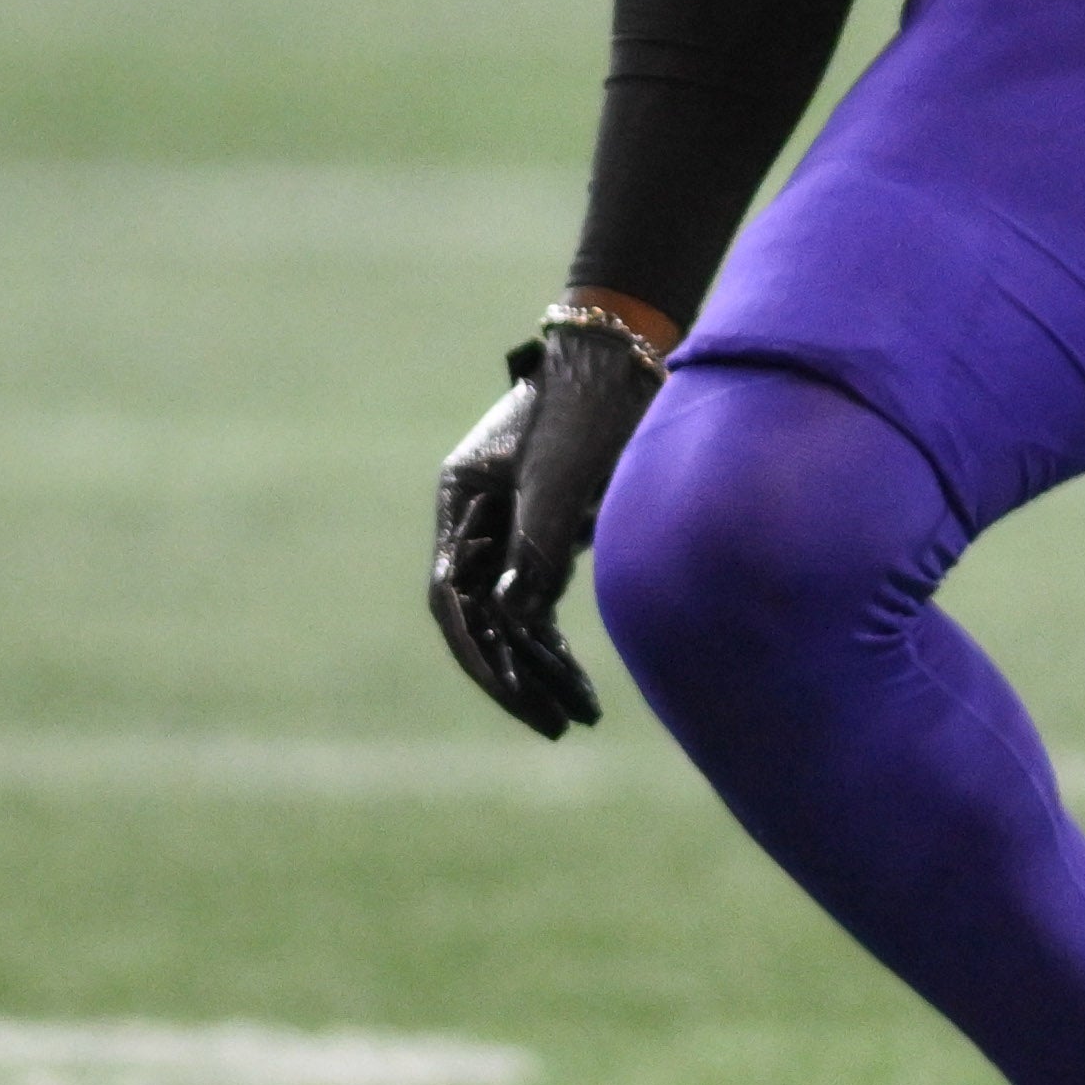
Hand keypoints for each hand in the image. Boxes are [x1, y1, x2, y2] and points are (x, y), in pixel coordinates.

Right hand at [429, 322, 662, 736]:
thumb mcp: (560, 474)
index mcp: (461, 499)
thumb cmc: (591, 404)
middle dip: (515, 676)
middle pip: (482, 616)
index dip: (479, 651)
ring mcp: (510, 528)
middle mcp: (478, 520)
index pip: (453, 596)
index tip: (511, 691)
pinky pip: (541, 603)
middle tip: (554, 727)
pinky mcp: (546, 534)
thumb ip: (537, 543)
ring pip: (514, 617)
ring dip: (542, 668)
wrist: (631, 357)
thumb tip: (519, 619)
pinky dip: (558, 642)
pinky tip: (579, 681)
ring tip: (577, 718)